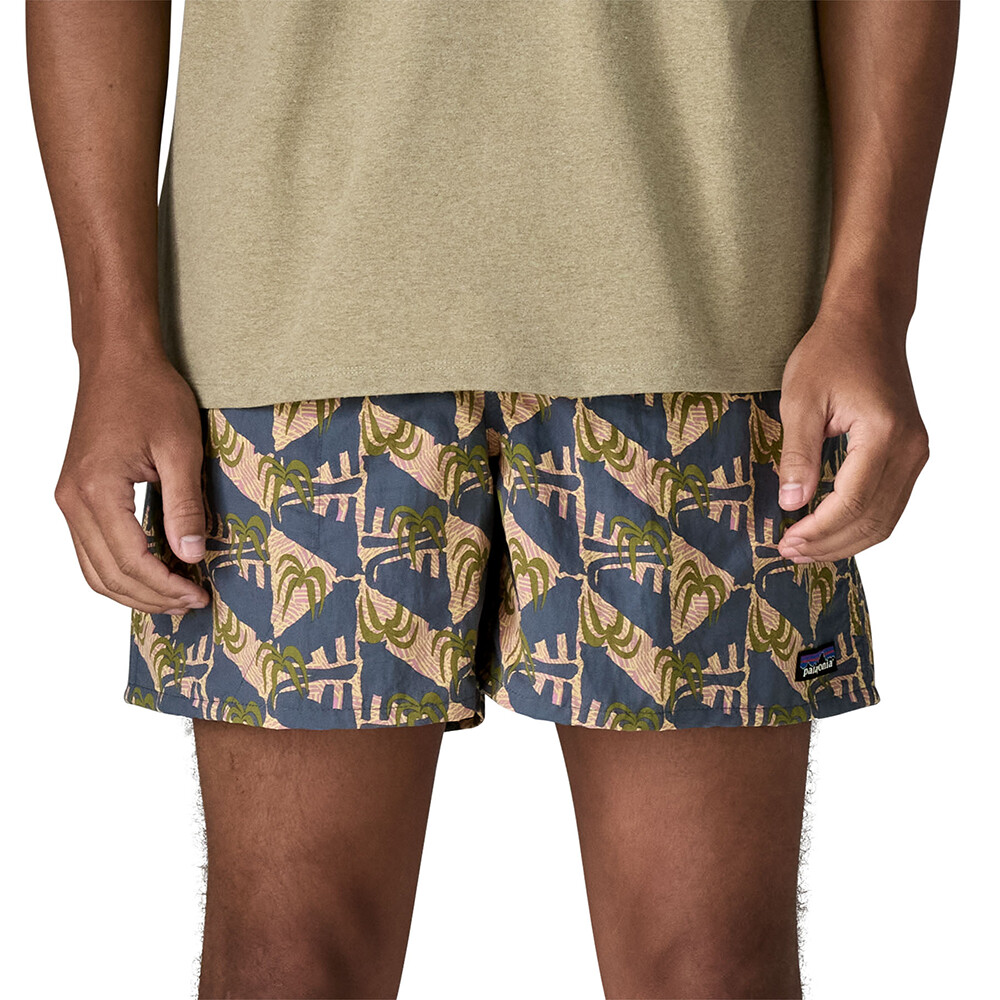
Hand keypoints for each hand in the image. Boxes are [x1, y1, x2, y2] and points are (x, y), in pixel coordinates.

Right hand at [55, 347, 210, 614]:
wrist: (118, 360)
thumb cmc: (151, 394)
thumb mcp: (182, 448)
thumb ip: (185, 506)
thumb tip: (192, 557)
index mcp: (97, 491)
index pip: (131, 561)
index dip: (167, 586)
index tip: (200, 595)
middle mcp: (72, 501)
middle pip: (108, 575)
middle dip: (152, 597)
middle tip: (193, 603)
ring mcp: (68, 499)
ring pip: (94, 569)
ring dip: (133, 591)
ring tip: (175, 597)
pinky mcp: (75, 495)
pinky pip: (90, 549)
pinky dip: (119, 570)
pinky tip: (152, 573)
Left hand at [775, 304, 929, 562]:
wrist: (867, 323)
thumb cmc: (830, 353)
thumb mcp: (800, 400)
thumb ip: (797, 455)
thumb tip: (792, 503)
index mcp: (884, 434)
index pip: (853, 501)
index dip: (818, 530)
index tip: (785, 542)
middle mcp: (910, 448)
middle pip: (874, 519)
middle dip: (830, 543)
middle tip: (789, 553)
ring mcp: (915, 452)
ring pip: (886, 519)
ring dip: (845, 540)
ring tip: (804, 549)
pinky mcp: (909, 453)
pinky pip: (889, 503)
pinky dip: (859, 524)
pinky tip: (828, 530)